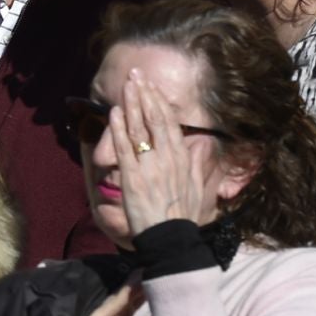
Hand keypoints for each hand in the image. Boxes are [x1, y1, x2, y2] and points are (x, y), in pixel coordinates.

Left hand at [112, 72, 216, 237]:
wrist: (171, 241)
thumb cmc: (183, 218)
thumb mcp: (199, 189)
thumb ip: (199, 166)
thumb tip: (201, 146)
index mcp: (183, 160)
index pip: (170, 124)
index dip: (159, 103)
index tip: (151, 87)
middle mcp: (167, 159)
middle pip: (155, 120)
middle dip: (145, 95)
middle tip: (136, 75)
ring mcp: (150, 167)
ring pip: (139, 129)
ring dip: (131, 104)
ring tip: (125, 85)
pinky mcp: (133, 179)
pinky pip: (125, 149)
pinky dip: (119, 129)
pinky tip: (115, 112)